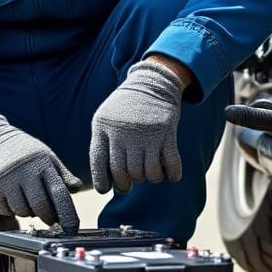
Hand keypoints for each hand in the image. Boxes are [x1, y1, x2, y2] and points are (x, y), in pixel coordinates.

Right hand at [0, 113, 81, 229]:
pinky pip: (6, 210)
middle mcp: (24, 171)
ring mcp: (6, 179)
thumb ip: (62, 174)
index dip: (68, 214)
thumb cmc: (25, 152)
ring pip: (23, 211)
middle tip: (50, 217)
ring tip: (28, 199)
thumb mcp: (46, 156)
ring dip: (28, 212)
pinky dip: (11, 209)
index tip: (72, 228)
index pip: (59, 193)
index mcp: (42, 163)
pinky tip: (12, 196)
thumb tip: (76, 188)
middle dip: (48, 217)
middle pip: (41, 207)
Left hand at [90, 60, 187, 193]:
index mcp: (104, 129)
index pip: (99, 164)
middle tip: (131, 182)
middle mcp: (124, 133)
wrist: (151, 83)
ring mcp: (146, 134)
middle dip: (127, 185)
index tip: (107, 189)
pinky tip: (170, 174)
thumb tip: (103, 182)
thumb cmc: (125, 107)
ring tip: (149, 173)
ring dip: (150, 178)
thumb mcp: (104, 119)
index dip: (103, 183)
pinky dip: (172, 174)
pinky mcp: (167, 133)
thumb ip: (101, 145)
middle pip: (125, 174)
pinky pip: (171, 164)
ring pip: (147, 173)